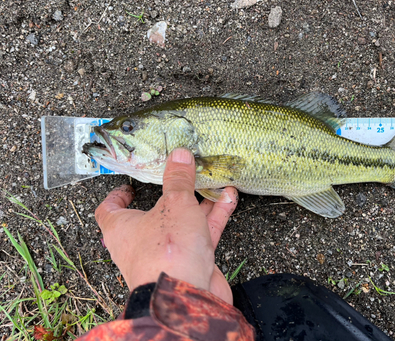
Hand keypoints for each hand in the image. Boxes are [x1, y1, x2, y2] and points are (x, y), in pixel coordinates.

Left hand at [95, 148, 238, 303]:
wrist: (185, 298)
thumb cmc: (166, 252)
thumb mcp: (173, 204)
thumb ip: (178, 179)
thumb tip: (179, 154)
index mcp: (122, 229)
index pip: (109, 209)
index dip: (117, 195)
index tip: (131, 185)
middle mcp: (141, 242)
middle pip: (154, 213)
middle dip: (172, 193)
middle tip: (183, 175)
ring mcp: (166, 253)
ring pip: (182, 222)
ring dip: (199, 203)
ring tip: (214, 182)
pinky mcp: (189, 263)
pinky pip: (201, 234)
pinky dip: (214, 217)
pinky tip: (228, 198)